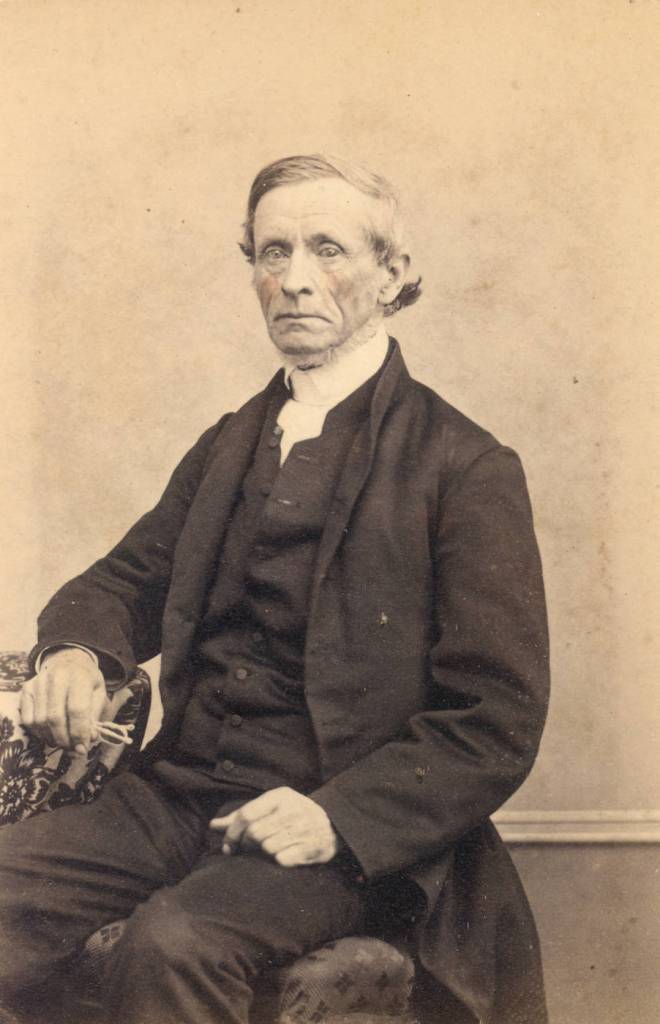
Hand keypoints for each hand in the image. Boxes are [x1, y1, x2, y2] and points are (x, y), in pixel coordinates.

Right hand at [20, 648, 106, 752]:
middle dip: (65, 740)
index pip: (77, 709)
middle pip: (55, 717)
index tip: (83, 748)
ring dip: (52, 738)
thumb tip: (89, 739)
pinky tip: (49, 734)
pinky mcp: (26, 689)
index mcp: (80, 676)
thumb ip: (94, 717)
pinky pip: (27, 719)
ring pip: (40, 721)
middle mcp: (57, 676)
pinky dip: (38, 733)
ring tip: (63, 742)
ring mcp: (38, 682)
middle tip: (72, 750)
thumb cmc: (87, 681)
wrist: (69, 661)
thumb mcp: (99, 694)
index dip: (79, 733)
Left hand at [210, 786, 338, 867]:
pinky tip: (284, 855)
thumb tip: (213, 825)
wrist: (333, 825)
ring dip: (263, 854)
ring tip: (270, 849)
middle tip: (249, 850)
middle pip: (254, 834)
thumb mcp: (270, 808)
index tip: (228, 847)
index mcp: (281, 796)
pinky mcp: (312, 847)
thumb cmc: (292, 816)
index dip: (232, 833)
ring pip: (267, 848)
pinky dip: (279, 860)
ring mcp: (304, 828)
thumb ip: (242, 816)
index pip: (247, 814)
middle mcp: (293, 809)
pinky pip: (282, 859)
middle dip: (247, 845)